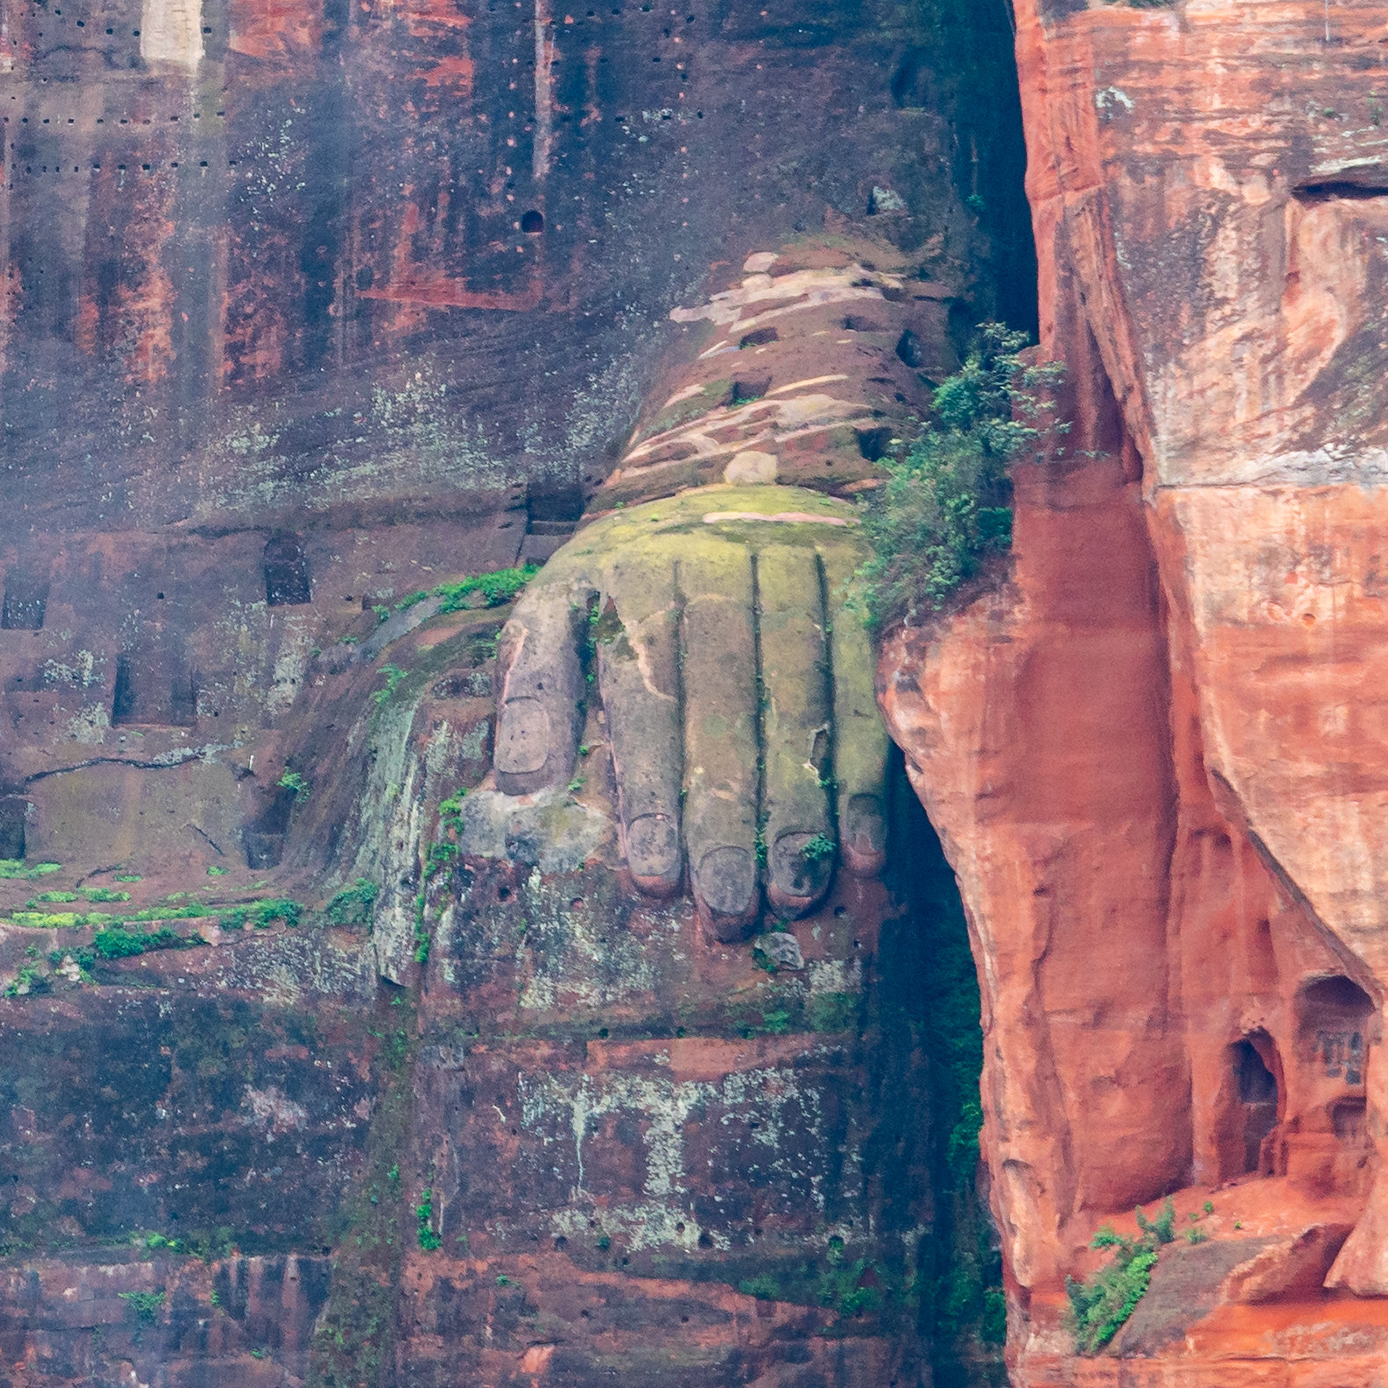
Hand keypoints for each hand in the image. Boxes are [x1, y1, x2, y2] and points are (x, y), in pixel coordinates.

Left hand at [485, 235, 947, 924]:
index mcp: (638, 571)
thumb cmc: (628, 579)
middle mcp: (722, 559)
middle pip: (728, 706)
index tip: (655, 879)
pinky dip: (872, 773)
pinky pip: (870, 686)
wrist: (729, 474)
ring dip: (804, 808)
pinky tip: (866, 852)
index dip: (653, 794)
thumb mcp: (559, 607)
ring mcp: (803, 562)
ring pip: (804, 700)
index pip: (648, 697)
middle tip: (730, 913)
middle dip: (728, 818)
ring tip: (794, 897)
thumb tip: (515, 789)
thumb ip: (535, 690)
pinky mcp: (867, 578)